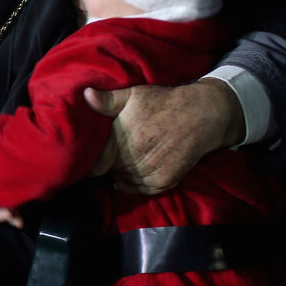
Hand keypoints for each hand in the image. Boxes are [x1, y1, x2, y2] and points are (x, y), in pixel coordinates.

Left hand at [84, 78, 244, 194]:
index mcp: (122, 138)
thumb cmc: (163, 102)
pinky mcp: (166, 180)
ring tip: (115, 167)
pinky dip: (134, 186)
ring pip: (125, 181)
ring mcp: (151, 171)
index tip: (84, 158)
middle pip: (110, 171)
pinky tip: (126, 180)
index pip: (96, 162)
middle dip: (105, 167)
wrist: (201, 114)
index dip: (89, 162)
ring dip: (119, 175)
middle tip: (101, 162)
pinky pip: (143, 190)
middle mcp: (136, 157)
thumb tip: (85, 95)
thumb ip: (107, 100)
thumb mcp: (133, 95)